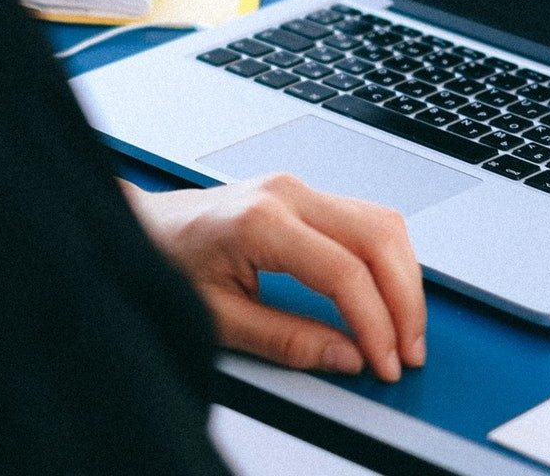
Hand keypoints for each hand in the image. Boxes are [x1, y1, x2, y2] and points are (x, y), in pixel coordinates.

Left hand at [123, 174, 425, 381]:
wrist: (141, 226)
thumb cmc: (167, 262)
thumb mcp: (219, 316)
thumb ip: (287, 340)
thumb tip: (347, 357)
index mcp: (260, 221)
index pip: (344, 272)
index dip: (375, 323)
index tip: (385, 361)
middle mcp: (286, 193)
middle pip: (378, 239)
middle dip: (404, 301)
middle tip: (408, 352)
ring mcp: (297, 187)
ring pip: (382, 223)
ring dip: (404, 278)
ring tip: (404, 330)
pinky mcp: (303, 194)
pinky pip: (366, 219)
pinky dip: (387, 259)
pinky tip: (388, 295)